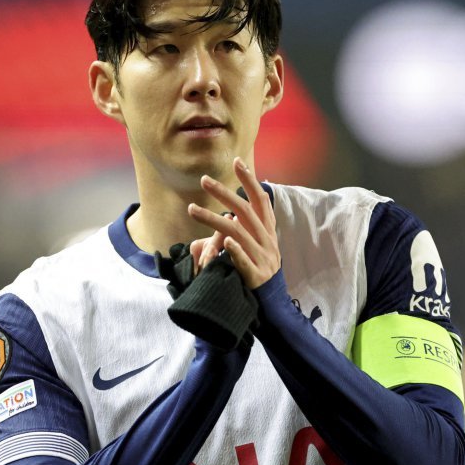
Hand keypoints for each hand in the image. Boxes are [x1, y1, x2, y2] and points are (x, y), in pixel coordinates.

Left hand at [187, 158, 279, 288]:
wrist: (273, 302)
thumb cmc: (260, 269)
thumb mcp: (260, 245)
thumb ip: (250, 228)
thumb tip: (235, 210)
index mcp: (267, 231)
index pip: (260, 200)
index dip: (250, 180)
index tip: (237, 162)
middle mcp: (266, 241)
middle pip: (245, 211)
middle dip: (224, 193)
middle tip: (204, 180)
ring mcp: (261, 258)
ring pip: (237, 233)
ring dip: (214, 219)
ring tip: (191, 209)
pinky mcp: (255, 275)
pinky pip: (244, 260)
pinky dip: (235, 251)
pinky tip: (224, 242)